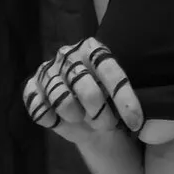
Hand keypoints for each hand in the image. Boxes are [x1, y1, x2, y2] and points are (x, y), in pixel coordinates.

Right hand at [21, 37, 142, 144]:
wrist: (89, 121)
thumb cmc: (110, 105)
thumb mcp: (123, 98)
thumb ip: (128, 97)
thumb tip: (141, 115)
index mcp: (94, 48)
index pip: (110, 71)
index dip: (124, 99)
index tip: (136, 123)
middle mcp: (69, 54)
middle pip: (87, 88)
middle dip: (101, 113)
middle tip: (106, 124)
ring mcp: (48, 70)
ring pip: (64, 101)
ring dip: (77, 118)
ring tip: (84, 121)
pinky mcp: (32, 88)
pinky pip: (39, 107)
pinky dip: (52, 119)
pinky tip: (60, 121)